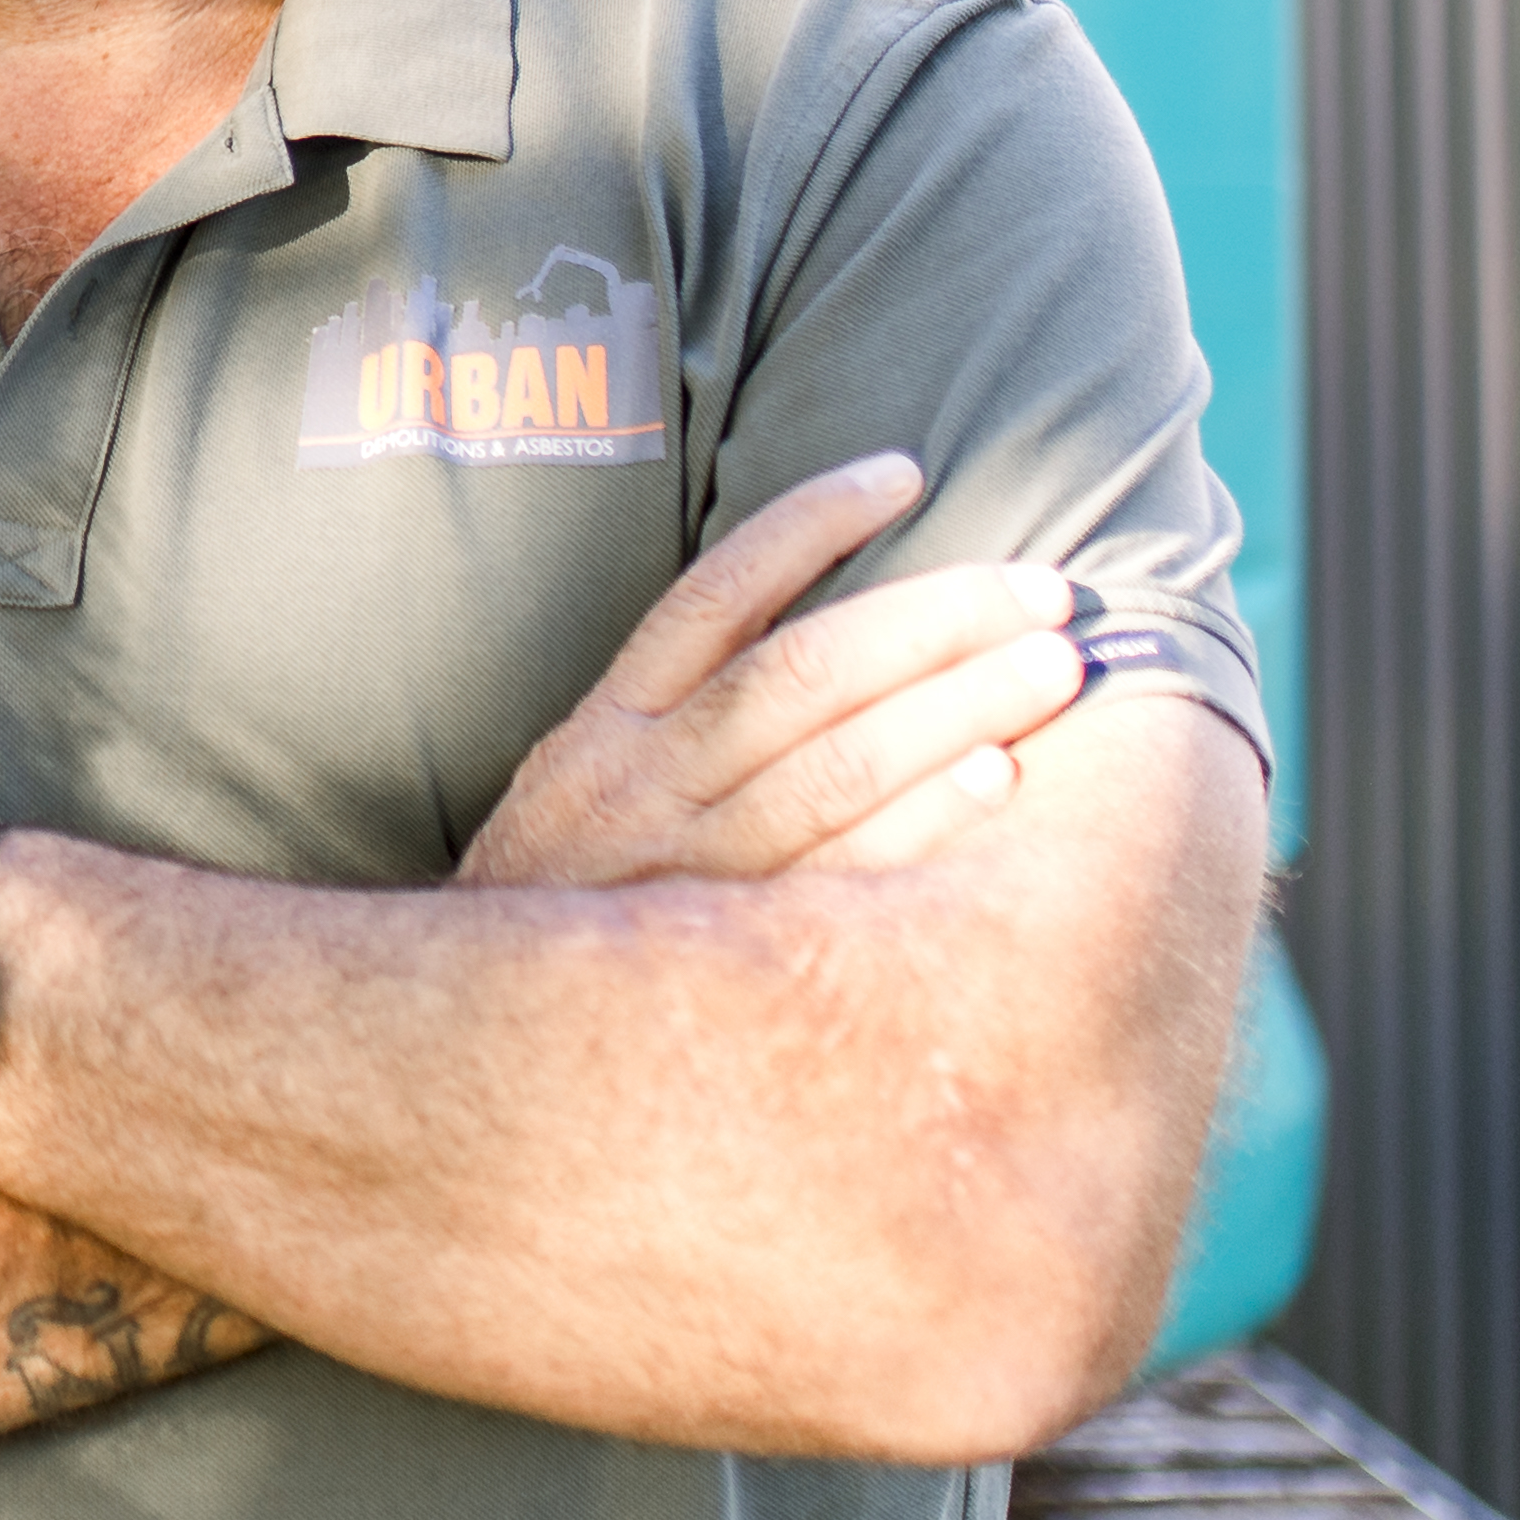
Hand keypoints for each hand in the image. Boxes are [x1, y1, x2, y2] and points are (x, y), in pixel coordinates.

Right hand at [455, 454, 1088, 893]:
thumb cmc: (561, 912)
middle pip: (802, 674)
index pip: (713, 598)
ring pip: (832, 766)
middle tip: (1043, 589)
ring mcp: (684, 872)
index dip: (808, 526)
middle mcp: (640, 787)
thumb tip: (819, 648)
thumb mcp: (576, 799)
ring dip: (954, 707)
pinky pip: (839, 876)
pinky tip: (997, 779)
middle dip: (932, 619)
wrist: (467, 1048)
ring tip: (1053, 666)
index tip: (901, 472)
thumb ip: (669, 730)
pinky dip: (920, 823)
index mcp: (605, 731)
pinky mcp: (726, 951)